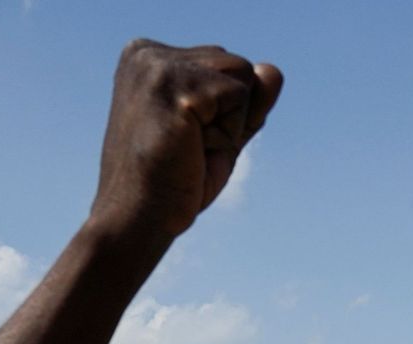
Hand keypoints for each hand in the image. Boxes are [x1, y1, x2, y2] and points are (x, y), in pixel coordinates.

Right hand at [90, 41, 282, 240]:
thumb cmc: (174, 183)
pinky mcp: (174, 86)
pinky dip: (228, 132)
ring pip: (244, 76)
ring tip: (189, 148)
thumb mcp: (218, 134)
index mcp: (146, 57)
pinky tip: (190, 149)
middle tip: (188, 150)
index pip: (225, 67)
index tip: (184, 141)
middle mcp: (146, 52)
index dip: (222, 113)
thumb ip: (247, 102)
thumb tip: (274, 71)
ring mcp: (158, 66)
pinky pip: (240, 96)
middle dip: (230, 116)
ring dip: (230, 124)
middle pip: (238, 65)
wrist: (138, 222)